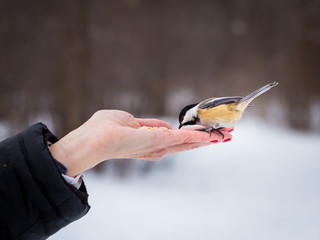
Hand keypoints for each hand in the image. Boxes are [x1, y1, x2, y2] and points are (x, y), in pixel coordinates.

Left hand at [49, 110, 232, 176]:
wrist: (92, 139)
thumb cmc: (104, 129)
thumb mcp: (128, 122)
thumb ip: (147, 124)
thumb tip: (162, 125)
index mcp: (148, 143)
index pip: (174, 141)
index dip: (189, 139)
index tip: (204, 135)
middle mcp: (155, 148)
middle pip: (184, 145)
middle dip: (203, 141)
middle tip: (223, 137)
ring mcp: (157, 146)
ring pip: (186, 144)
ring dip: (205, 140)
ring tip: (222, 137)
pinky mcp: (157, 141)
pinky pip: (181, 140)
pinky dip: (196, 139)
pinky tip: (209, 137)